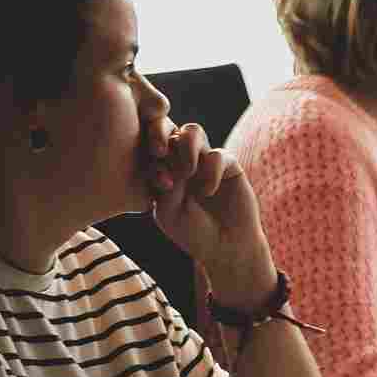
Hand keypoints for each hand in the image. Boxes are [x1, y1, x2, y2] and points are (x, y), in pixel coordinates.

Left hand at [146, 122, 275, 310]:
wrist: (225, 246)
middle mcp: (181, 161)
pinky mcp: (229, 164)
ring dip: (186, 148)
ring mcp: (205, 161)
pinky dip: (211, 171)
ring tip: (187, 173)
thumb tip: (170, 152)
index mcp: (161, 171)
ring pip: (192, 130)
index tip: (160, 182)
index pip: (148, 146)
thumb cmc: (192, 232)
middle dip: (164, 141)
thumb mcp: (167, 210)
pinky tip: (209, 192)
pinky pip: (217, 154)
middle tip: (166, 164)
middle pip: (168, 130)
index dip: (149, 154)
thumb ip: (165, 180)